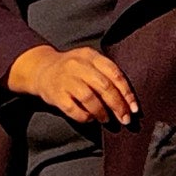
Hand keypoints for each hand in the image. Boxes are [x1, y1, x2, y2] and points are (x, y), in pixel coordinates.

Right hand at [6, 43, 137, 125]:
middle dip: (118, 105)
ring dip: (102, 112)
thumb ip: (107, 74)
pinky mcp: (55, 95)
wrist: (41, 70)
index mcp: (90, 56)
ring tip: (106, 119)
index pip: (114, 74)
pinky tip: (90, 118)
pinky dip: (85, 117)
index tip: (134, 108)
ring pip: (89, 99)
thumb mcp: (89, 62)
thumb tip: (128, 101)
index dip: (127, 93)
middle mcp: (77, 65)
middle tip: (125, 119)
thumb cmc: (73, 69)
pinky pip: (74, 109)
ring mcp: (65, 80)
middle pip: (104, 87)